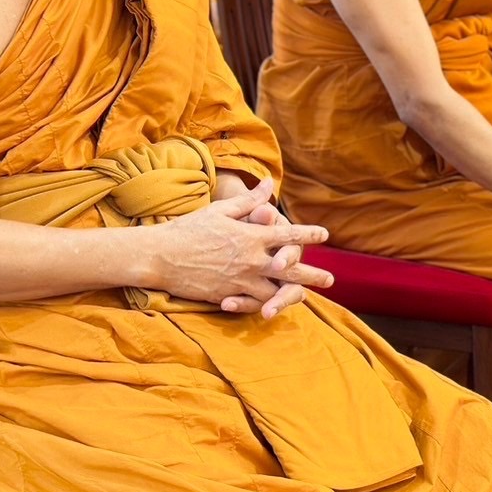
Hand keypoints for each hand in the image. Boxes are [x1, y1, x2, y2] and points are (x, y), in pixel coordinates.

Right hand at [152, 178, 333, 317]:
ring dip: (292, 295)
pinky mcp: (226, 295)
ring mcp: (239, 280)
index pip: (288, 235)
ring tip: (306, 298)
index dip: (309, 235)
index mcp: (250, 236)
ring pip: (274, 291)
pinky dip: (264, 305)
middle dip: (312, 275)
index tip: (325, 234)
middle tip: (331, 280)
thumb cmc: (189, 229)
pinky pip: (252, 303)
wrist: (160, 256)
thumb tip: (268, 184)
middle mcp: (250, 260)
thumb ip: (249, 201)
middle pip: (290, 269)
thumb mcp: (221, 210)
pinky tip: (273, 307)